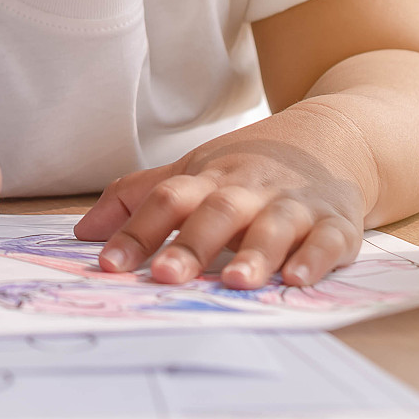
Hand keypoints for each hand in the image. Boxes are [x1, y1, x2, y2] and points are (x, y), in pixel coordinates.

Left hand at [75, 107, 373, 288]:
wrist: (334, 136)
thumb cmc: (248, 167)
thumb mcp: (192, 171)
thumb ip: (138, 199)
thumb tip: (82, 232)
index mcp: (208, 180)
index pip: (165, 199)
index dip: (135, 231)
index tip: (108, 263)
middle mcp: (247, 191)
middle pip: (215, 213)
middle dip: (190, 246)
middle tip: (165, 277)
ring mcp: (293, 206)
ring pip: (272, 227)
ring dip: (255, 254)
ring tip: (236, 283)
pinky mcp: (336, 223)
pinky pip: (327, 241)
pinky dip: (315, 259)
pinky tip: (298, 279)